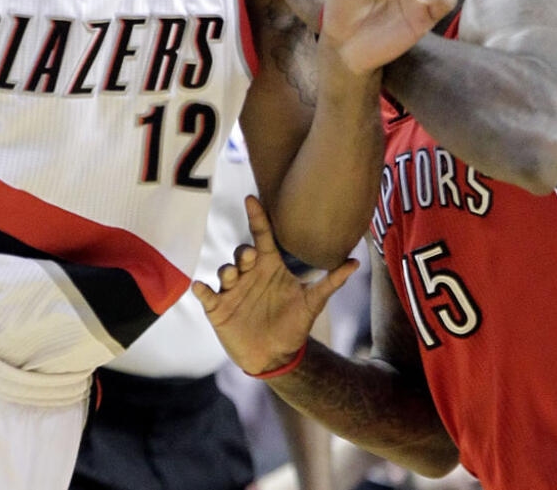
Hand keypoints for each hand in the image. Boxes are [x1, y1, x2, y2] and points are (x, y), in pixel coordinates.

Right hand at [193, 196, 357, 375]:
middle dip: (244, 251)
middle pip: (242, 253)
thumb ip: (332, 281)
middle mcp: (249, 274)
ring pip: (225, 271)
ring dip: (227, 270)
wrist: (277, 356)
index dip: (257, 217)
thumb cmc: (293, 324)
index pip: (262, 236)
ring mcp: (232, 290)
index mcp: (269, 266)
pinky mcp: (218, 308)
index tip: (251, 198)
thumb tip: (356, 261)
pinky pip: (206, 295)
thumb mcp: (313, 302)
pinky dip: (202, 290)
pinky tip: (200, 287)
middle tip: (251, 254)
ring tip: (231, 274)